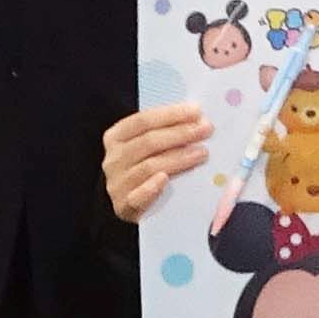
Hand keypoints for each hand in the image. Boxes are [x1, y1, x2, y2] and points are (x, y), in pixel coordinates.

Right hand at [100, 102, 208, 221]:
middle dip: (181, 133)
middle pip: (149, 142)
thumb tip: (196, 119)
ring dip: (178, 157)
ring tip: (202, 152)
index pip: (143, 120)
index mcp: (116, 137)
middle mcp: (113, 159)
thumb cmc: (143, 169)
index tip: (196, 111)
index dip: (171, 114)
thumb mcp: (146, 148)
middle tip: (206, 129)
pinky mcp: (124, 206)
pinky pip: (138, 196)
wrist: (129, 204)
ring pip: (149, 166)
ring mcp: (117, 183)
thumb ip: (164, 132)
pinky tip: (166, 179)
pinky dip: (151, 187)